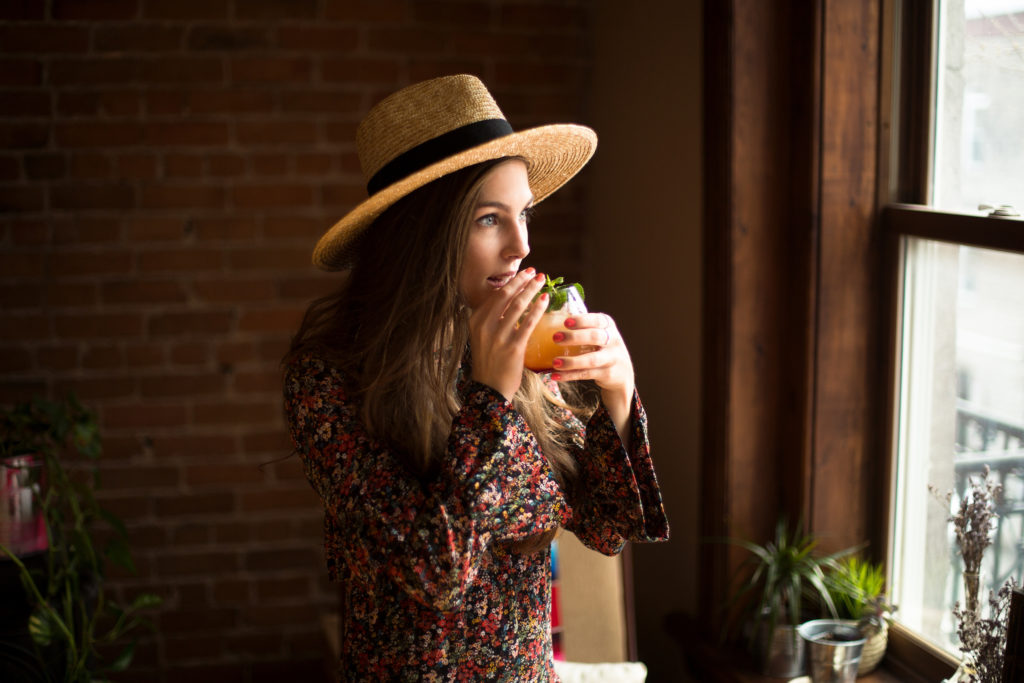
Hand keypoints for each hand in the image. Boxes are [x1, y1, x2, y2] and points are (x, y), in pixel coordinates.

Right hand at [468, 269, 547, 400]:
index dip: (511, 282)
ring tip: (542, 281)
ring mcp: (498, 337)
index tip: (523, 274)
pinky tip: (545, 300)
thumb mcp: (482, 337)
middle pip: (506, 295)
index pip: (494, 295)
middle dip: (522, 281)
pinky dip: (537, 309)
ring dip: (531, 290)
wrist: (490, 390)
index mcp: (475, 321)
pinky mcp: (513, 348)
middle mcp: (484, 326)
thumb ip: (491, 319)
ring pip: (517, 306)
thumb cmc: (489, 362)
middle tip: (535, 272)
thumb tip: (508, 299)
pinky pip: (528, 323)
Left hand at [550, 312, 634, 439]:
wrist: (621, 373)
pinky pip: (586, 374)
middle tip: (555, 338)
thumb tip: (548, 317)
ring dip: (571, 361)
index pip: (597, 320)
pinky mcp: (607, 374)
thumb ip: (581, 327)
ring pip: (591, 360)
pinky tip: (555, 376)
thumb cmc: (601, 348)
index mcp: (608, 325)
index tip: (566, 322)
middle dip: (574, 337)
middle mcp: (613, 340)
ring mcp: (612, 358)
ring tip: (554, 362)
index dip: (582, 320)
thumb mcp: (598, 334)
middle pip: (595, 337)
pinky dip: (570, 375)